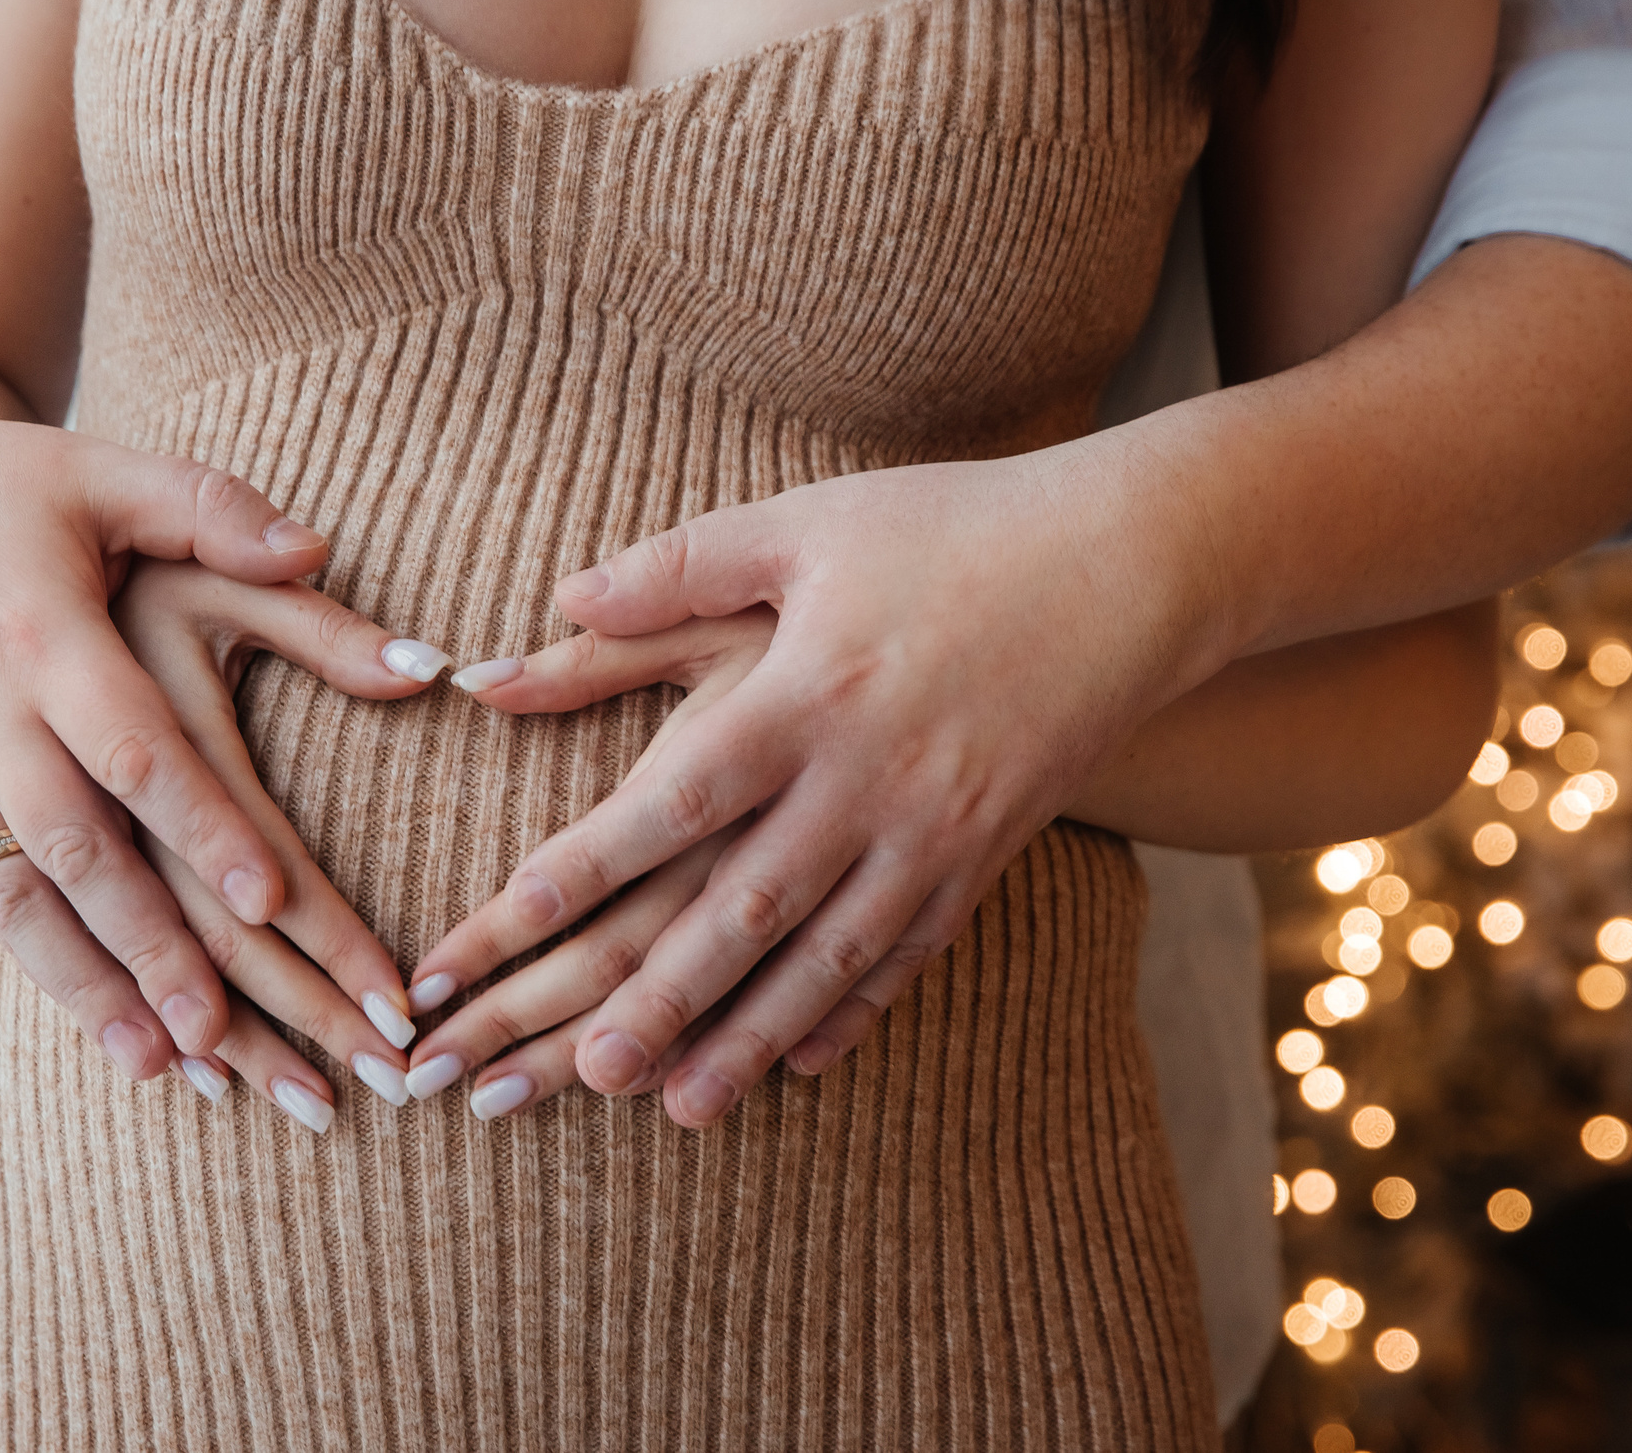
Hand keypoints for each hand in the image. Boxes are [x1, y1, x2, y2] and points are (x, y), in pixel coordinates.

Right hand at [0, 389, 450, 1082]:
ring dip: (91, 986)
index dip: (203, 826)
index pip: (134, 747)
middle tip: (233, 1032)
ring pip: (17, 896)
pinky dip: (35, 963)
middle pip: (77, 849)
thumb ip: (210, 508)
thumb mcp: (93, 471)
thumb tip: (318, 549)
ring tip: (169, 1065)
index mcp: (42, 634)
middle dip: (154, 946)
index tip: (275, 901)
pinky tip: (94, 1019)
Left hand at [409, 443, 1229, 1127]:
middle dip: (657, 999)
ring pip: (827, 958)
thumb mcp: (805, 521)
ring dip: (749, 1038)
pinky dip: (855, 1014)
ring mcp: (933, 827)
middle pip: (743, 908)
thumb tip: (556, 597)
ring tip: (678, 1110)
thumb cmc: (951, 527)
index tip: (499, 924)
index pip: (669, 798)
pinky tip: (804, 1067)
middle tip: (576, 1074)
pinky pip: (912, 953)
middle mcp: (865, 777)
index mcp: (803, 692)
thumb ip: (677, 567)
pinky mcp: (987, 850)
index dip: (580, 866)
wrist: (1132, 562)